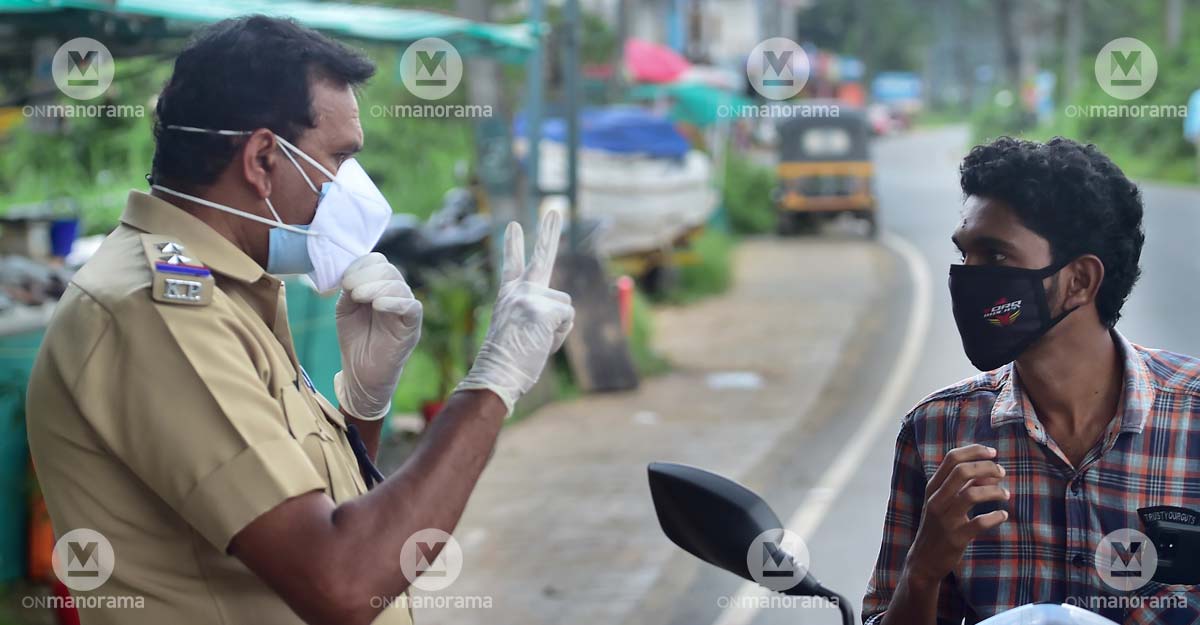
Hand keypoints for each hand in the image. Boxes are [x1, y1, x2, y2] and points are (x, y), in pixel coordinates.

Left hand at [334, 253, 422, 419]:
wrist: (361, 374)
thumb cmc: (355, 340)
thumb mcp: (345, 309)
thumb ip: (349, 289)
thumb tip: (351, 273)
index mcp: (380, 286)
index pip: (377, 262)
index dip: (360, 265)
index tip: (344, 280)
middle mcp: (396, 294)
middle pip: (388, 269)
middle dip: (366, 275)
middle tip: (349, 288)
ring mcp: (406, 309)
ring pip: (398, 285)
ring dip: (375, 287)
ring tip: (358, 297)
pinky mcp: (412, 326)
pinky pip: (411, 306)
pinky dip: (394, 302)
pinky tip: (378, 306)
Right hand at [455, 209, 574, 415]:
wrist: (496, 375)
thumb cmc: (509, 361)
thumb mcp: (520, 331)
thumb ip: (536, 314)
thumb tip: (563, 311)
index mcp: (508, 296)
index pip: (513, 266)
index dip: (514, 246)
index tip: (514, 225)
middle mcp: (518, 291)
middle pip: (540, 257)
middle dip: (548, 232)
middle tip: (554, 209)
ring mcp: (529, 296)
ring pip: (565, 306)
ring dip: (559, 328)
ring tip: (537, 341)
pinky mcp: (542, 308)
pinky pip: (568, 318)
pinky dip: (560, 335)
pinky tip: (541, 343)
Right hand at [905, 444, 1008, 585]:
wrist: (924, 559)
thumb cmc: (938, 526)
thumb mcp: (944, 501)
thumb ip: (964, 485)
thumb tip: (990, 471)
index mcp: (933, 487)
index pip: (952, 458)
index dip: (974, 451)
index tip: (993, 452)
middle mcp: (936, 499)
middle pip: (961, 471)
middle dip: (987, 467)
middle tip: (1002, 472)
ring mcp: (945, 519)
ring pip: (971, 494)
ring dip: (994, 491)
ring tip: (1006, 494)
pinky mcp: (956, 538)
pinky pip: (980, 523)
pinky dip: (995, 516)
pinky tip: (1003, 515)